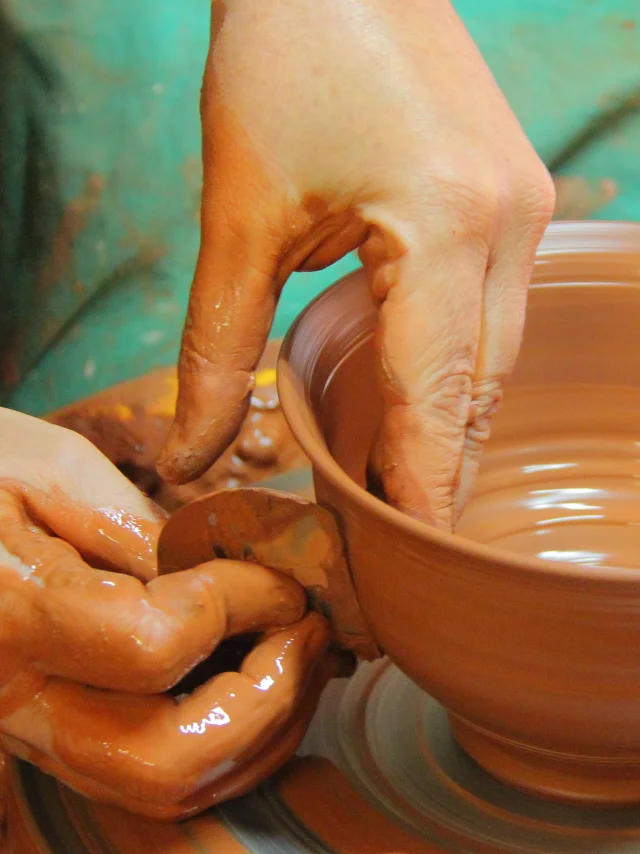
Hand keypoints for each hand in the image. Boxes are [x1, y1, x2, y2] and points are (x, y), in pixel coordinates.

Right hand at [0, 408, 332, 818]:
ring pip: (168, 786)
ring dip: (265, 729)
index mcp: (11, 614)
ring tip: (304, 654)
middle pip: (168, 759)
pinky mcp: (58, 734)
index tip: (280, 575)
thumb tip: (235, 580)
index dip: (240, 607)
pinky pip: (156, 774)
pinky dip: (232, 740)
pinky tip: (265, 679)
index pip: (155, 645)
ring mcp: (36, 731)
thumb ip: (137, 531)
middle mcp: (18, 700)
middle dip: (269, 698)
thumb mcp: (51, 471)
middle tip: (311, 631)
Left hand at [157, 0, 554, 527]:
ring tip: (406, 483)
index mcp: (448, 227)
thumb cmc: (281, 57)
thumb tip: (191, 453)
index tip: (411, 556)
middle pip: (482, 388)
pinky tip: (421, 396)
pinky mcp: (514, 193)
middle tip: (404, 538)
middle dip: (444, 469)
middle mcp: (510, 222)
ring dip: (452, 421)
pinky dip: (457, 365)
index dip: (424, 488)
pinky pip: (494, 309)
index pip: (441, 399)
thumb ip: (216, 347)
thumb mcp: (238, 214)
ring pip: (496, 355)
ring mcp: (526, 204)